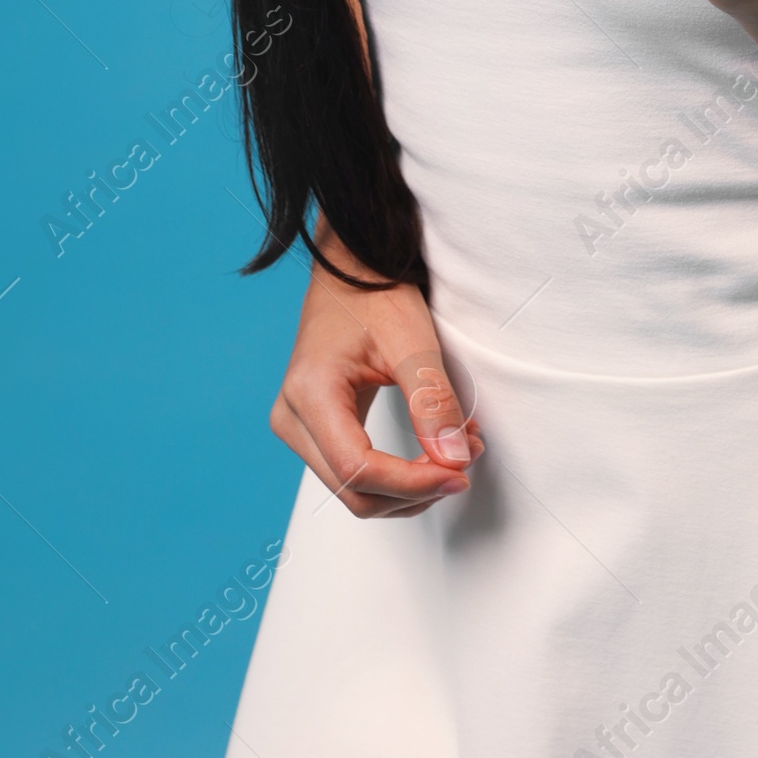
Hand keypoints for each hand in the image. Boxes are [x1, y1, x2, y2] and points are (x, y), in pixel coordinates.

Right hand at [271, 255, 483, 519]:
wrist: (355, 266)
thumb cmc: (377, 292)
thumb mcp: (413, 343)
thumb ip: (433, 405)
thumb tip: (454, 460)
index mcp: (309, 394)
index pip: (358, 470)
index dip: (412, 483)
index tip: (459, 473)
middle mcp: (292, 417)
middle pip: (354, 490)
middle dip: (414, 489)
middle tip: (464, 463)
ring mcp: (298, 425)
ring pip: (355, 490)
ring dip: (409, 486)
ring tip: (456, 452)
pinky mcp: (315, 426)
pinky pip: (354, 471)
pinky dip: (396, 473)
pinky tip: (431, 451)